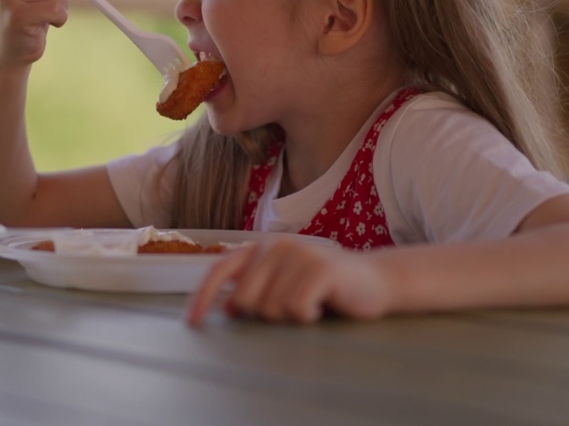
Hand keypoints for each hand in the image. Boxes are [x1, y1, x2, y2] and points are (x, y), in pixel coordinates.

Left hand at [186, 239, 394, 325]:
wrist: (375, 281)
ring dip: (291, 317)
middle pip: (245, 299)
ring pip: (271, 308)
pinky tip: (322, 307)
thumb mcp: (286, 283)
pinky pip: (296, 309)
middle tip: (294, 307)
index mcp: (263, 248)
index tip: (192, 322)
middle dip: (266, 314)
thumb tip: (228, 307)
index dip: (202, 296)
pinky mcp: (320, 269)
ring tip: (312, 304)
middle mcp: (277, 245)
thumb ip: (257, 288)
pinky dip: (308, 317)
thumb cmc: (327, 287)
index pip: (221, 269)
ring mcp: (299, 254)